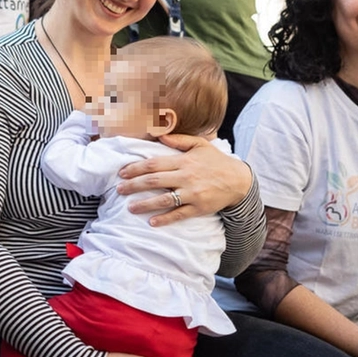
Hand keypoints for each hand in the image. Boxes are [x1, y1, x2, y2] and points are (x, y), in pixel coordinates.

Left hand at [116, 133, 251, 224]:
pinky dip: (165, 219)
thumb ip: (179, 139)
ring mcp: (192, 194)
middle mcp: (186, 177)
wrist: (239, 181)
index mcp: (183, 161)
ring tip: (130, 208)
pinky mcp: (199, 208)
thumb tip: (159, 134)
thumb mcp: (200, 145)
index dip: (136, 168)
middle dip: (134, 185)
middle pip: (154, 181)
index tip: (122, 172)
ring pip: (164, 200)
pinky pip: (179, 214)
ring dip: (145, 204)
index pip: (154, 164)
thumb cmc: (216, 161)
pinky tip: (152, 222)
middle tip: (118, 190)